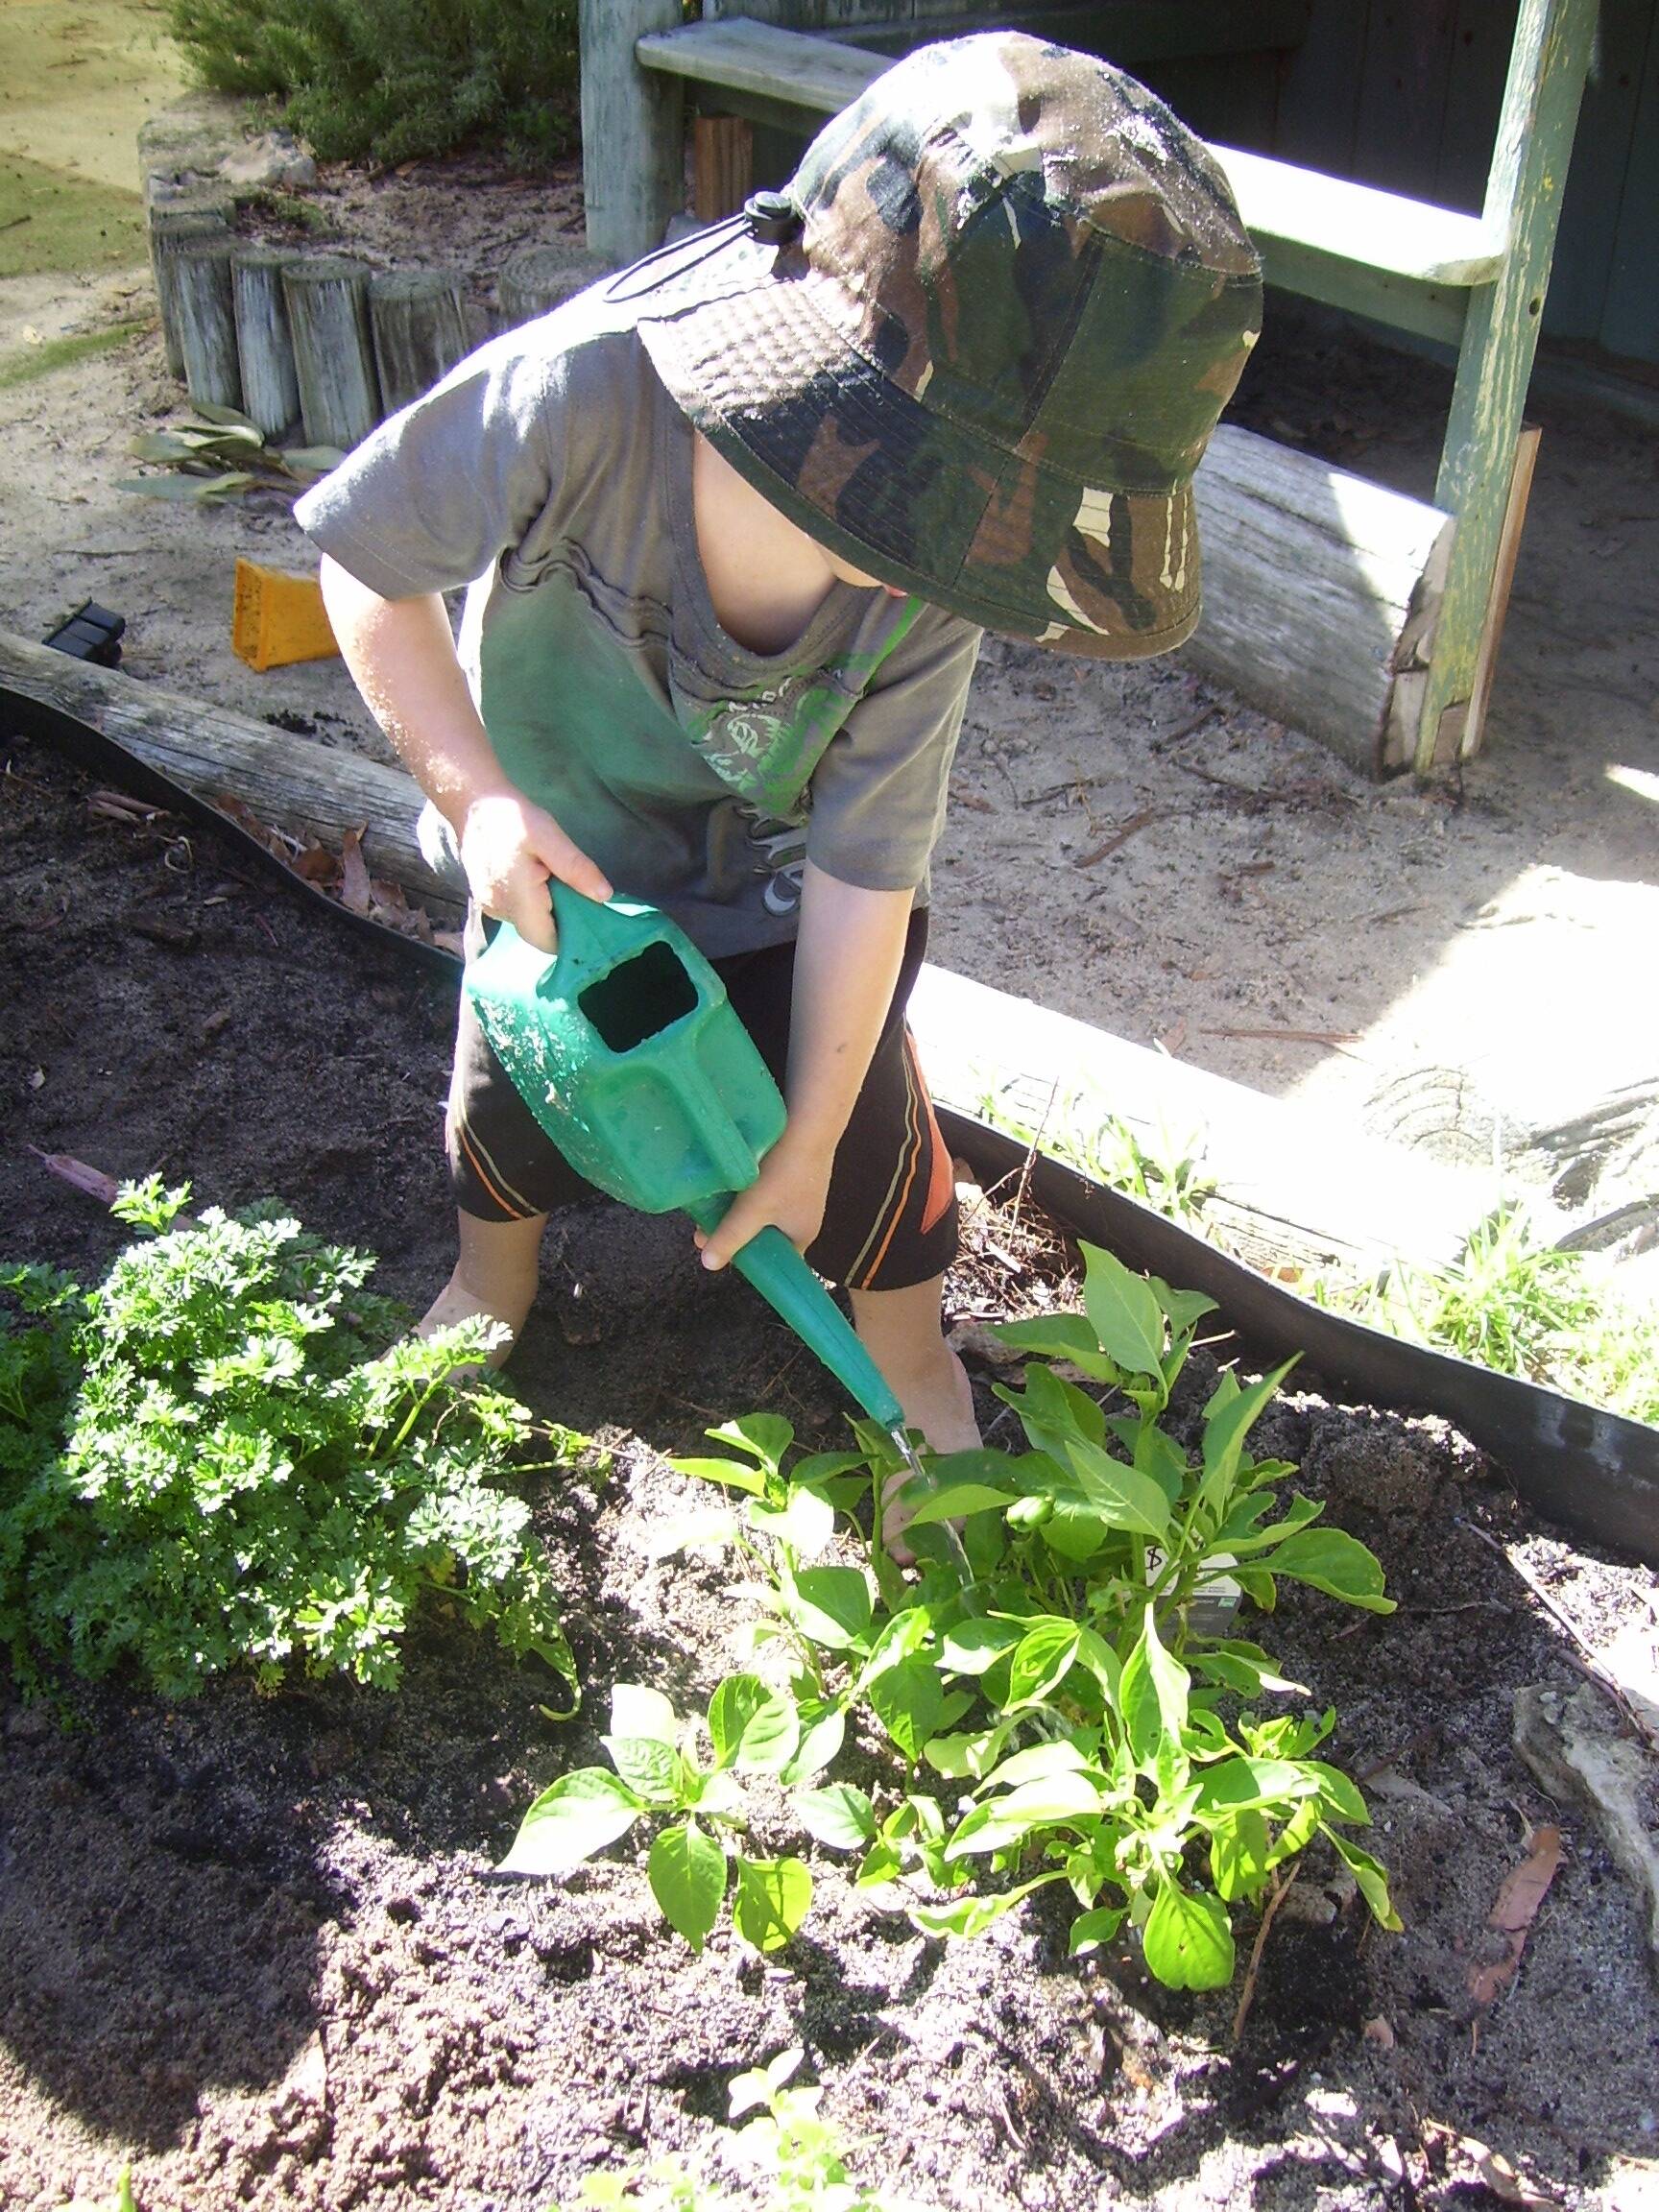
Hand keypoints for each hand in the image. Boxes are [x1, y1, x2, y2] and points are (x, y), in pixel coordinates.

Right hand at [458, 789, 611, 954]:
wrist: (471, 804)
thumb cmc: (511, 818)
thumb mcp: (548, 835)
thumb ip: (575, 867)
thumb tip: (603, 896)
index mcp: (517, 900)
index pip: (548, 941)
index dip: (570, 935)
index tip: (588, 915)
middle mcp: (500, 910)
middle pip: (539, 934)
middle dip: (560, 920)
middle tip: (576, 892)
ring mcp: (490, 906)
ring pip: (527, 923)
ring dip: (546, 910)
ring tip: (555, 881)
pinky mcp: (486, 898)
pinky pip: (515, 911)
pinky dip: (531, 902)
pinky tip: (537, 878)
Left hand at [695, 1128, 835, 1270]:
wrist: (809, 1120)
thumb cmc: (786, 1171)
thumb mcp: (752, 1210)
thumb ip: (731, 1237)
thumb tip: (708, 1264)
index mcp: (802, 1235)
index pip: (775, 1262)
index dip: (749, 1261)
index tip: (722, 1252)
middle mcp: (804, 1217)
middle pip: (763, 1235)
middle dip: (734, 1232)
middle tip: (703, 1228)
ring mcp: (799, 1193)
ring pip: (760, 1211)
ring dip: (737, 1209)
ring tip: (709, 1203)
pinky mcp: (792, 1171)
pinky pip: (764, 1190)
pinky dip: (746, 1190)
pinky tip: (728, 1182)